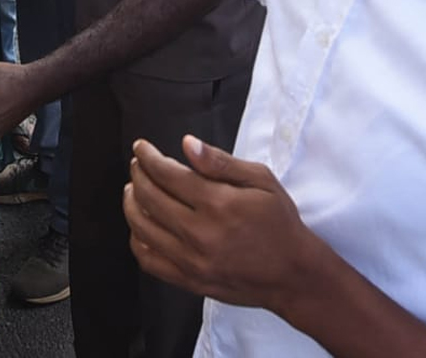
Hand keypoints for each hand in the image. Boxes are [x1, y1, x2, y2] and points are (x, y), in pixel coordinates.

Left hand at [124, 136, 315, 312]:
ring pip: (142, 228)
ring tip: (133, 190)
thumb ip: (221, 162)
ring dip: (131, 204)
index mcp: (219, 204)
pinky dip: (137, 240)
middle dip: (138, 175)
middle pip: (149, 198)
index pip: (167, 174)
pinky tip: (140, 226)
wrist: (294, 274)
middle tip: (138, 165)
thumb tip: (188, 144)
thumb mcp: (261, 181)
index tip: (142, 148)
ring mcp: (192, 261)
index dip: (148, 157)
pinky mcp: (190, 281)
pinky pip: (148, 261)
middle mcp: (201, 233)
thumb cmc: (280, 223)